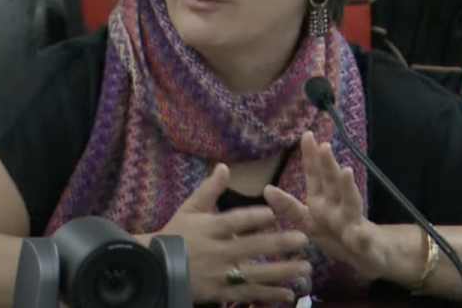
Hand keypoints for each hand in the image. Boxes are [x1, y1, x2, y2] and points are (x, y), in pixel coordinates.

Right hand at [157, 164, 311, 303]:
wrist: (156, 267)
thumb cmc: (176, 234)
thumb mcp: (189, 209)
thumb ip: (209, 190)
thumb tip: (224, 166)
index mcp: (210, 228)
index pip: (233, 221)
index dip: (252, 217)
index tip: (274, 213)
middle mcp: (218, 251)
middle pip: (251, 247)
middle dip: (279, 243)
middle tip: (304, 239)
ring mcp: (220, 274)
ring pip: (255, 274)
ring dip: (282, 271)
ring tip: (305, 267)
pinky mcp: (221, 292)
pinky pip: (248, 294)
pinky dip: (269, 294)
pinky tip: (289, 293)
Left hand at [264, 132, 388, 280]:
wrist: (370, 253)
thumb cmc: (336, 233)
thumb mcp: (308, 222)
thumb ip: (289, 207)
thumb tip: (266, 189)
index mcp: (322, 200)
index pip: (315, 175)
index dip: (310, 156)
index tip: (307, 135)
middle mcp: (337, 205)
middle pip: (332, 182)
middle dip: (328, 165)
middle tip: (323, 146)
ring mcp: (353, 223)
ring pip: (351, 203)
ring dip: (348, 188)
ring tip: (346, 172)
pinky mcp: (365, 243)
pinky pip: (362, 240)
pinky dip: (361, 237)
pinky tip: (359, 234)